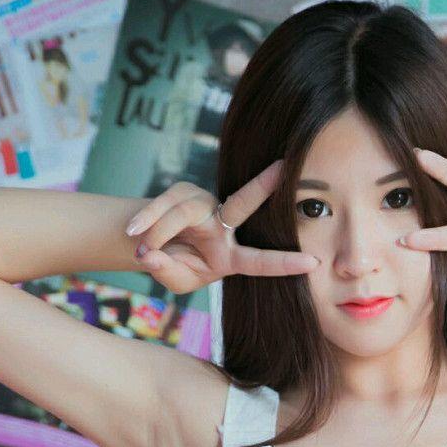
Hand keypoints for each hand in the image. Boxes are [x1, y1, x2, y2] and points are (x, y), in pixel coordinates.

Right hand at [123, 161, 319, 294]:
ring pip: (183, 212)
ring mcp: (204, 205)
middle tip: (284, 166)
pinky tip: (133, 233)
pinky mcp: (183, 192)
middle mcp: (223, 225)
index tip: (313, 264)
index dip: (284, 263)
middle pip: (243, 202)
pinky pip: (162, 205)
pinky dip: (147, 221)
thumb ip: (166, 271)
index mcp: (231, 256)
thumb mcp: (174, 279)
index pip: (260, 260)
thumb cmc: (173, 266)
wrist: (153, 244)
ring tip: (143, 251)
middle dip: (263, 184)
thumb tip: (150, 255)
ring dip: (159, 231)